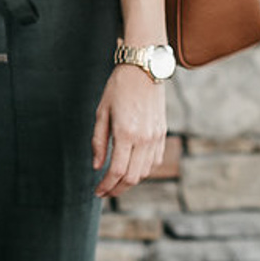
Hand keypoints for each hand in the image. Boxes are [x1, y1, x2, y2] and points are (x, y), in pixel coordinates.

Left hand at [91, 62, 168, 198]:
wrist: (144, 68)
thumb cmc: (118, 87)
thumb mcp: (101, 112)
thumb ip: (99, 142)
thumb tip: (97, 166)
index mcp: (126, 133)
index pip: (117, 171)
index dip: (106, 185)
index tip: (97, 191)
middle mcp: (144, 138)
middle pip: (133, 177)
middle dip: (117, 189)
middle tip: (105, 192)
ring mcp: (156, 137)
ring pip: (145, 172)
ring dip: (130, 181)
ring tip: (116, 181)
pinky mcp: (162, 133)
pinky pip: (155, 161)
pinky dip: (144, 170)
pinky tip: (132, 169)